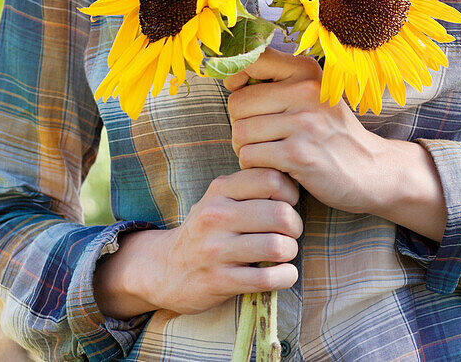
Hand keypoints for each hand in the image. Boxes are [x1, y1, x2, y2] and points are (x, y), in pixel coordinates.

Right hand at [164, 167, 302, 312]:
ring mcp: (216, 249)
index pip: (271, 178)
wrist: (165, 269)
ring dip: (291, 251)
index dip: (290, 191)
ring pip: (276, 246)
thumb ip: (249, 186)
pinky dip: (286, 277)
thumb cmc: (206, 230)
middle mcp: (216, 216)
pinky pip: (266, 279)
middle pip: (280, 213)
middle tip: (292, 232)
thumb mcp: (219, 198)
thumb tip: (293, 179)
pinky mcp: (218, 281)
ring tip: (286, 252)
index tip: (289, 203)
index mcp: (220, 189)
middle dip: (295, 225)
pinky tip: (285, 274)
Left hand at [224, 48, 384, 215]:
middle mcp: (305, 90)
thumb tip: (230, 72)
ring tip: (267, 152)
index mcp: (306, 70)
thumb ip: (277, 80)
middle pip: (237, 103)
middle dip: (240, 123)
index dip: (235, 78)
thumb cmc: (330, 132)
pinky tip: (274, 166)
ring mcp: (303, 123)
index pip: (250, 60)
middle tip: (260, 137)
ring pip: (240, 132)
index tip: (244, 94)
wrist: (370, 169)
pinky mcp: (299, 155)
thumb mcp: (312, 94)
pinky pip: (250, 156)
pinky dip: (254, 166)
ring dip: (245, 148)